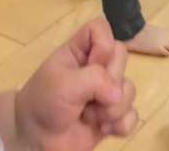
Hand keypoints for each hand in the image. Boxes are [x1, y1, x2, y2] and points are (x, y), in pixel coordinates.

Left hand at [16, 18, 137, 150]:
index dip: (104, 44)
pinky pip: (132, 115)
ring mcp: (105, 92)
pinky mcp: (112, 117)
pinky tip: (104, 129)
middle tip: (91, 96)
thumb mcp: (64, 84)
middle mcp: (96, 67)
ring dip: (113, 109)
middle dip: (110, 82)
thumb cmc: (44, 102)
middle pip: (121, 57)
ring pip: (130, 89)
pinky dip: (121, 125)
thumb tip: (118, 94)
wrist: (36, 140)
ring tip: (91, 117)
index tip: (94, 64)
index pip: (101, 28)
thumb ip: (94, 80)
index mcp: (80, 50)